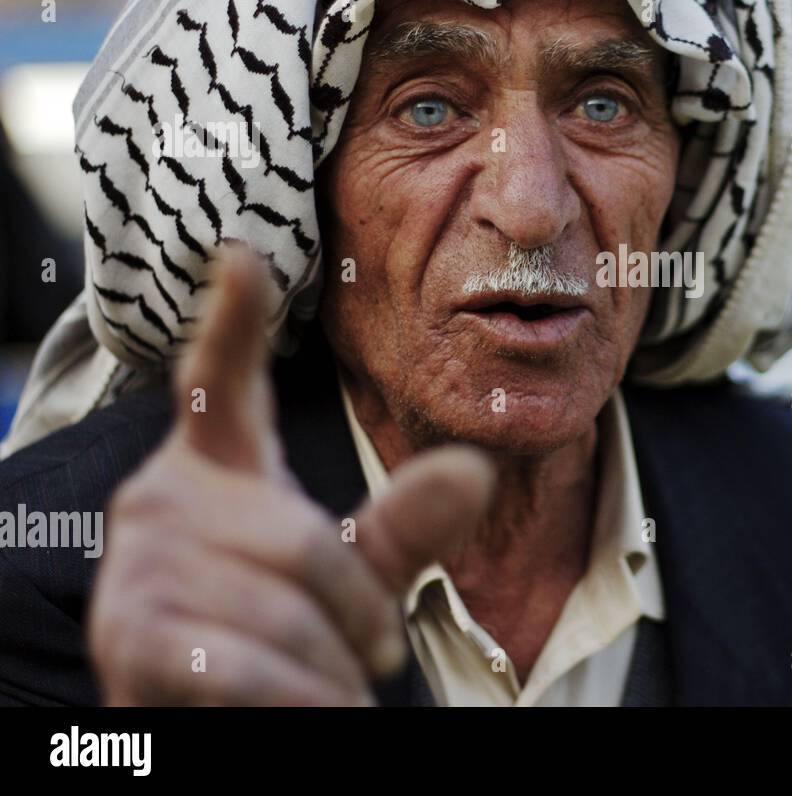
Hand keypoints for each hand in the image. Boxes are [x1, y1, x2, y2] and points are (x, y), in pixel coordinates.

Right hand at [88, 246, 494, 704]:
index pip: (220, 383)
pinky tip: (303, 712)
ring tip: (332, 689)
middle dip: (359, 613)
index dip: (234, 319)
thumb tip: (475, 467)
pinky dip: (299, 703)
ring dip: (332, 671)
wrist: (195, 725)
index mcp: (213, 470)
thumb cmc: (273, 636)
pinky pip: (246, 670)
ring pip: (286, 613)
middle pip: (303, 542)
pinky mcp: (130, 642)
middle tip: (375, 655)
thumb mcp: (348, 575)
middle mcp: (159, 504)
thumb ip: (403, 522)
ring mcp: (137, 570)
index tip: (243, 254)